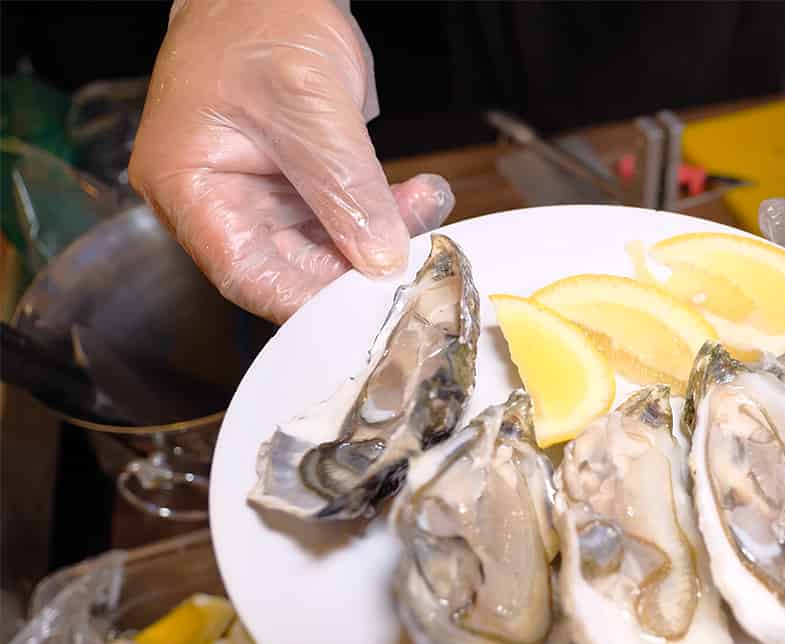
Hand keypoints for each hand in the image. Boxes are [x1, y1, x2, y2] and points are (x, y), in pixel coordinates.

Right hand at [129, 0, 453, 323]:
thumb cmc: (259, 20)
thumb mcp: (308, 104)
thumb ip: (346, 188)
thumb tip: (381, 259)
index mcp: (190, 187)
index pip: (248, 274)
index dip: (308, 299)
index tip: (367, 305)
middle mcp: (221, 203)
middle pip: (292, 270)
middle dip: (359, 266)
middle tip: (414, 255)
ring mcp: (263, 197)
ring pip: (329, 250)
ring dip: (384, 238)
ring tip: (425, 206)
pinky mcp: (301, 188)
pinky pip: (348, 221)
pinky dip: (388, 215)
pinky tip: (421, 198)